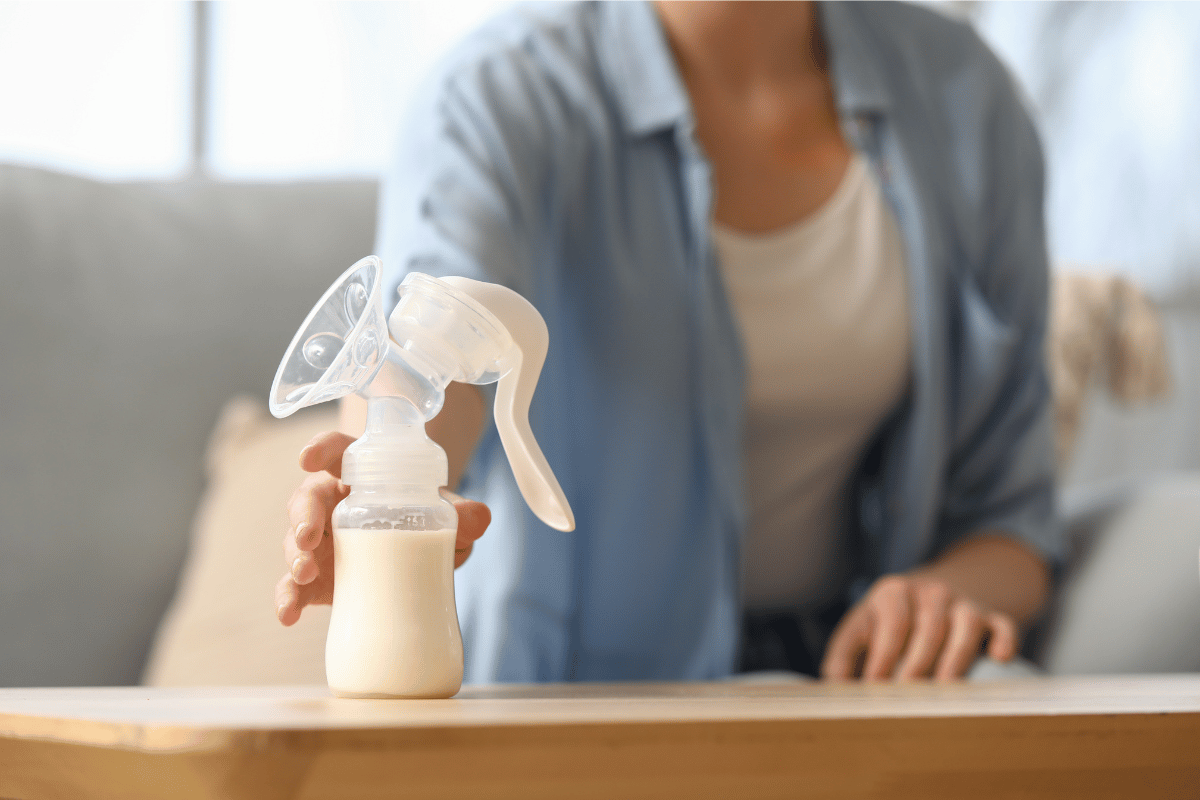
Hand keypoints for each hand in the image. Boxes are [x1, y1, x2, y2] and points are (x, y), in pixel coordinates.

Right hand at [274, 430, 491, 625]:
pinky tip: (288, 616)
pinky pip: (294, 587)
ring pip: (294, 542)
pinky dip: (287, 600)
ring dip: (294, 558)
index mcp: (359, 473)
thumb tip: (480, 518)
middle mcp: (331, 503)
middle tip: (309, 537)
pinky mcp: (315, 579)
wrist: (415, 554)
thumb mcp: (444, 513)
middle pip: (307, 499)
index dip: (321, 449)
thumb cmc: (423, 519)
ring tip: (304, 575)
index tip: (308, 458)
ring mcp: (319, 543)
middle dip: (303, 516)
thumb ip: (461, 515)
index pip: (337, 451)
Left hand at [819, 574, 1018, 680]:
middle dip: (916, 664)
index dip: (882, 656)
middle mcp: (930, 592)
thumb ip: (842, 655)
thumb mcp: (861, 627)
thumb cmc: (890, 620)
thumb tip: (830, 689)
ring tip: (944, 689)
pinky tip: (999, 657)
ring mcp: (963, 602)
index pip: (891, 623)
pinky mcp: (991, 616)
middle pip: (927, 627)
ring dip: (954, 659)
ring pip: (964, 625)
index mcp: (892, 592)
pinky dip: (1003, 639)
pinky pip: (1003, 625)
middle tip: (906, 696)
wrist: (934, 591)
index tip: (874, 686)